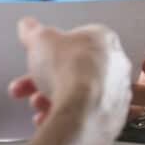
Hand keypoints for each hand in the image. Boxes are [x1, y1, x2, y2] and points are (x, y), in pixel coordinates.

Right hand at [8, 17, 131, 136]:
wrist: (83, 111)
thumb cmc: (69, 71)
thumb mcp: (39, 39)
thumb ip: (32, 31)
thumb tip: (28, 26)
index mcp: (104, 40)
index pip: (74, 40)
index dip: (49, 49)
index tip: (37, 55)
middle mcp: (116, 65)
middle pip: (73, 68)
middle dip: (45, 77)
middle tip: (29, 83)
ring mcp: (117, 94)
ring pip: (78, 93)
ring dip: (52, 97)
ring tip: (37, 103)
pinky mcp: (113, 119)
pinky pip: (84, 114)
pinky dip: (66, 115)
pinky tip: (48, 117)